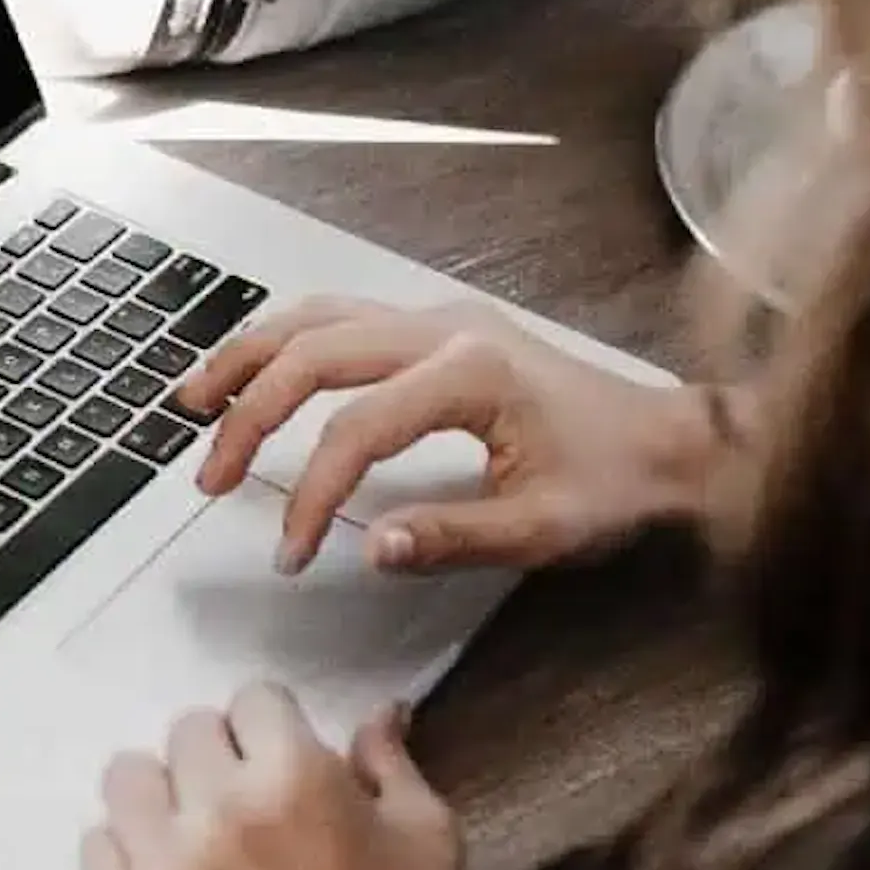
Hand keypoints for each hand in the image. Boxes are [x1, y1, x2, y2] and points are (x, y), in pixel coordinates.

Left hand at [81, 686, 511, 869]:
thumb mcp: (426, 836)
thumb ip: (389, 762)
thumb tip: (382, 710)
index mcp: (296, 777)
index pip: (252, 699)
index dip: (272, 727)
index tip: (279, 755)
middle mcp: (220, 812)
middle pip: (186, 732)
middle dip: (220, 756)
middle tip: (243, 799)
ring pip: (126, 778)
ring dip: (162, 794)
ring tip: (192, 829)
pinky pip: (94, 850)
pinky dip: (125, 853)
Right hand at [178, 296, 724, 573]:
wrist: (674, 440)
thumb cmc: (618, 484)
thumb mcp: (545, 530)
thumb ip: (454, 538)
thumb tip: (372, 548)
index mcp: (471, 374)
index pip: (355, 430)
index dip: (311, 494)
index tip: (291, 553)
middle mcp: (445, 328)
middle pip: (314, 353)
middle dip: (249, 416)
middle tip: (210, 479)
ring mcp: (439, 317)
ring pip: (317, 317)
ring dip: (249, 357)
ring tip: (194, 402)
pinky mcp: (439, 325)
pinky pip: (340, 316)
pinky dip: (285, 341)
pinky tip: (255, 370)